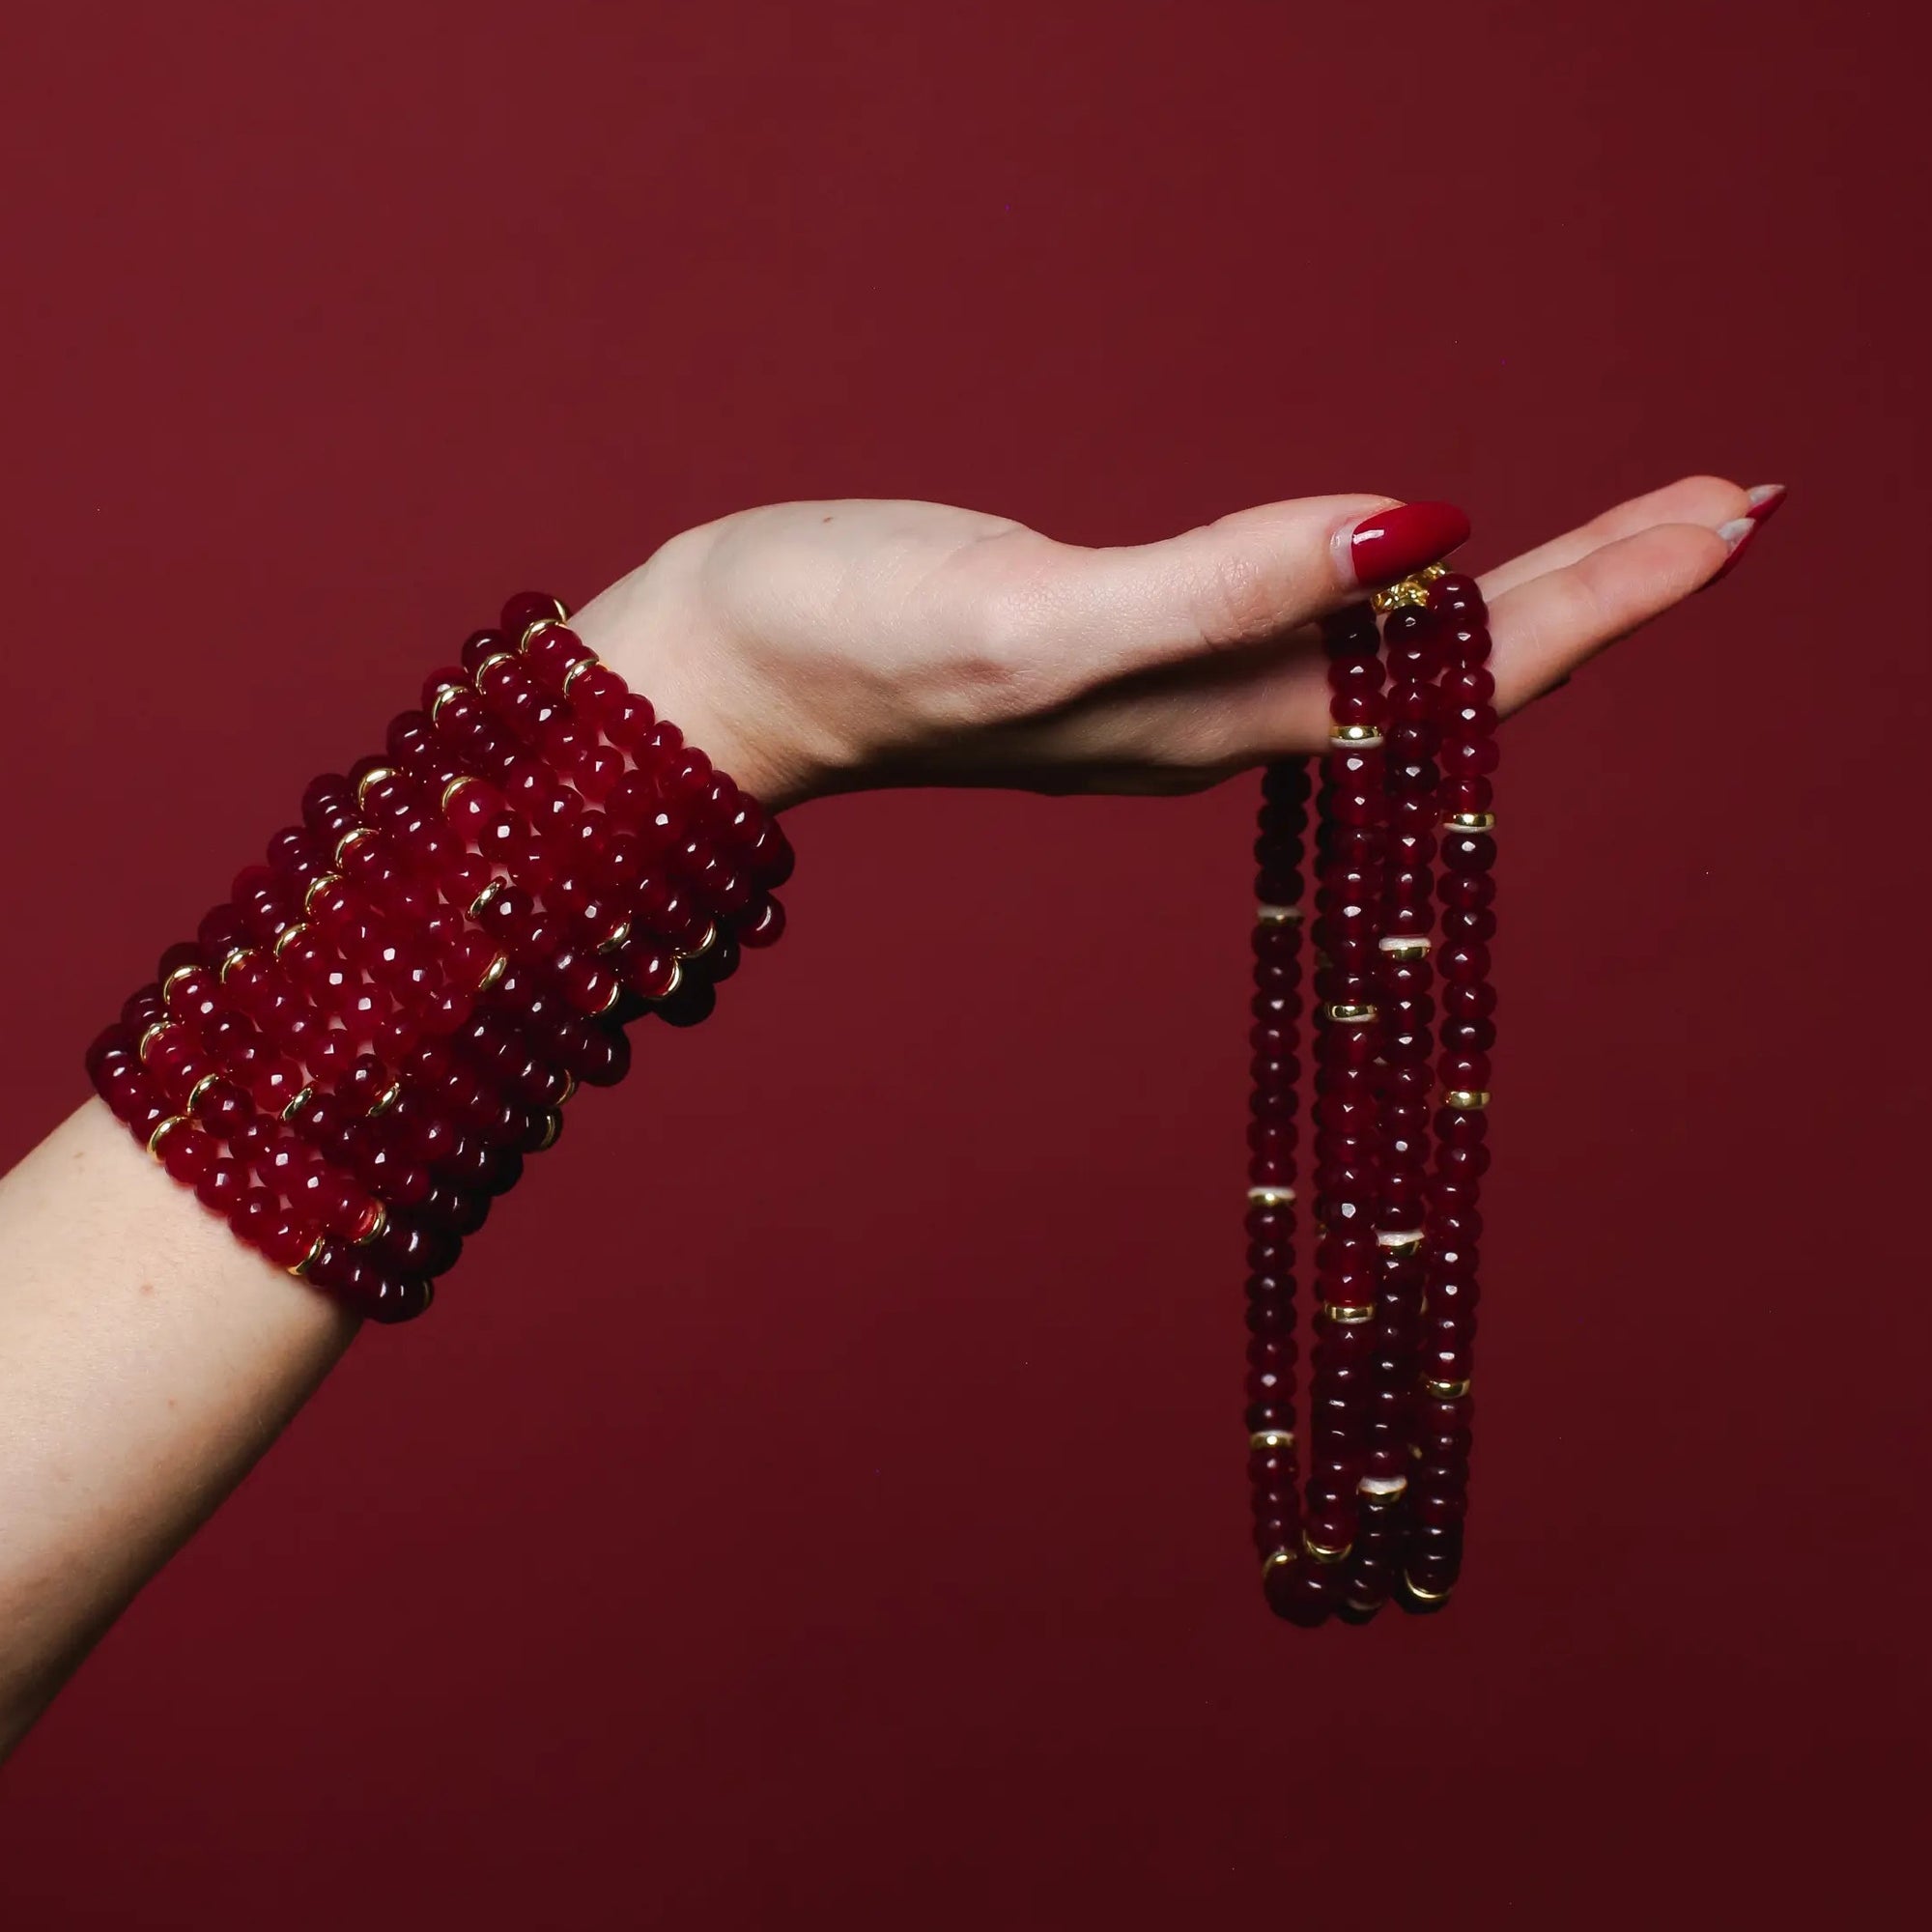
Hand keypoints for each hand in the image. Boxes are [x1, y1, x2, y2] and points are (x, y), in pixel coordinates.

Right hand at [570, 477, 1780, 810]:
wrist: (718, 673)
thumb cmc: (842, 644)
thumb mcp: (1035, 617)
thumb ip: (1218, 590)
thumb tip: (1419, 538)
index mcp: (1213, 719)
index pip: (1457, 678)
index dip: (1597, 600)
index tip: (1724, 521)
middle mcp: (1216, 721)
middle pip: (1454, 673)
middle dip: (1600, 591)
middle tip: (1734, 504)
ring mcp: (1172, 693)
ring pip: (1397, 653)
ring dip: (1525, 596)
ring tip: (1635, 532)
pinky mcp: (1124, 651)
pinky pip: (1318, 627)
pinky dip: (1412, 586)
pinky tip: (1435, 565)